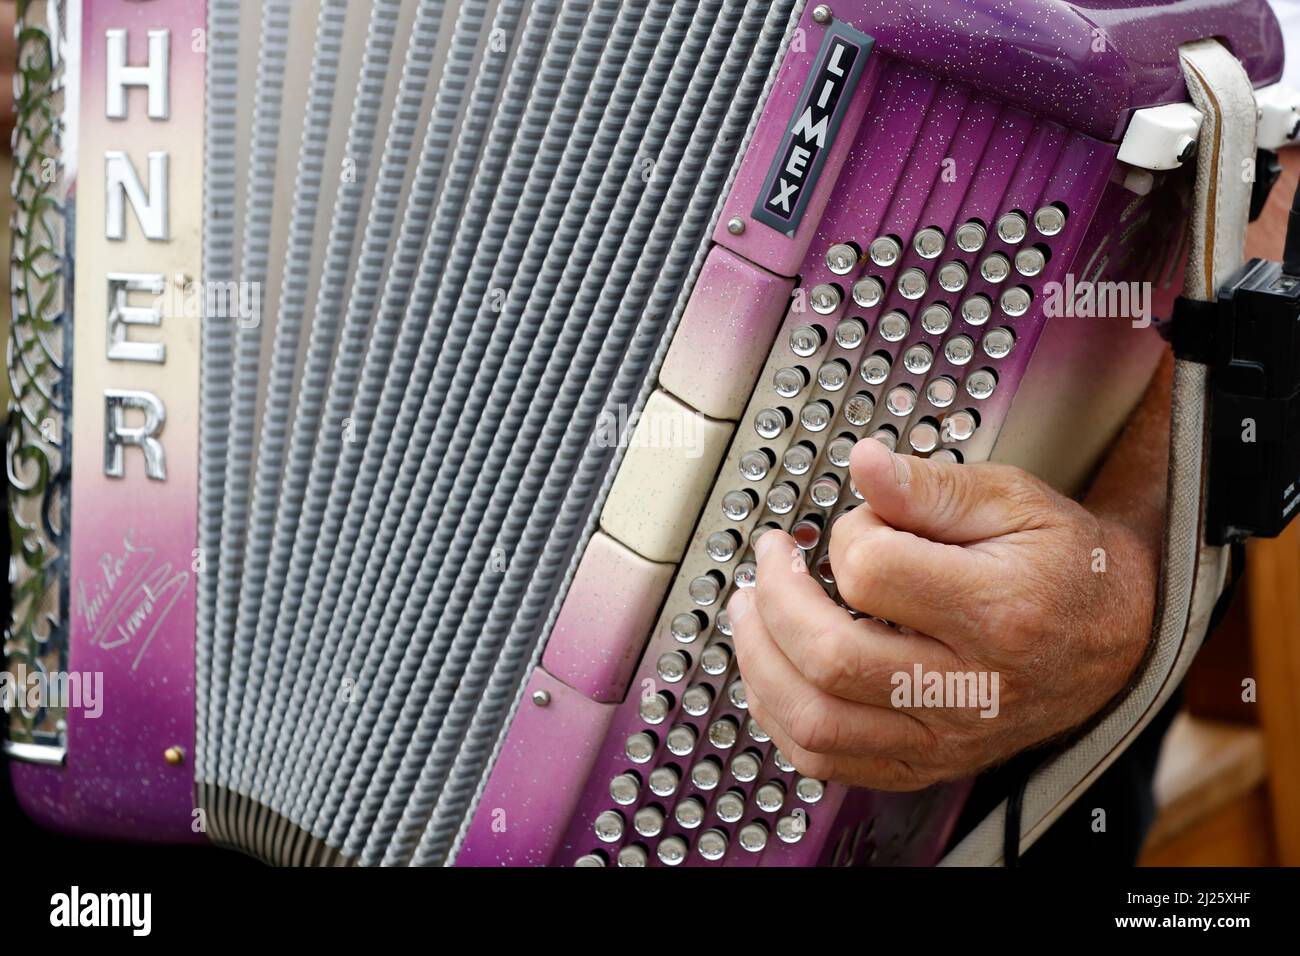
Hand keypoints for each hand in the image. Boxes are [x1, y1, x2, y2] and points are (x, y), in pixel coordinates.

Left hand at [727, 437, 1159, 789]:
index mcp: (998, 611)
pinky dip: (782, 720)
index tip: (853, 522)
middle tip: (770, 560)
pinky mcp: (928, 762)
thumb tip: (865, 465)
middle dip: (774, 600)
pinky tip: (772, 674)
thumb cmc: (1064, 564)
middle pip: (830, 658)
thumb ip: (930, 487)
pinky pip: (830, 763)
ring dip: (760, 664)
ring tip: (750, 614)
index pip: (871, 574)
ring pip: (818, 723)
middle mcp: (971, 688)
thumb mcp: (1013, 500)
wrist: (1119, 634)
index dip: (845, 535)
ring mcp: (948, 736)